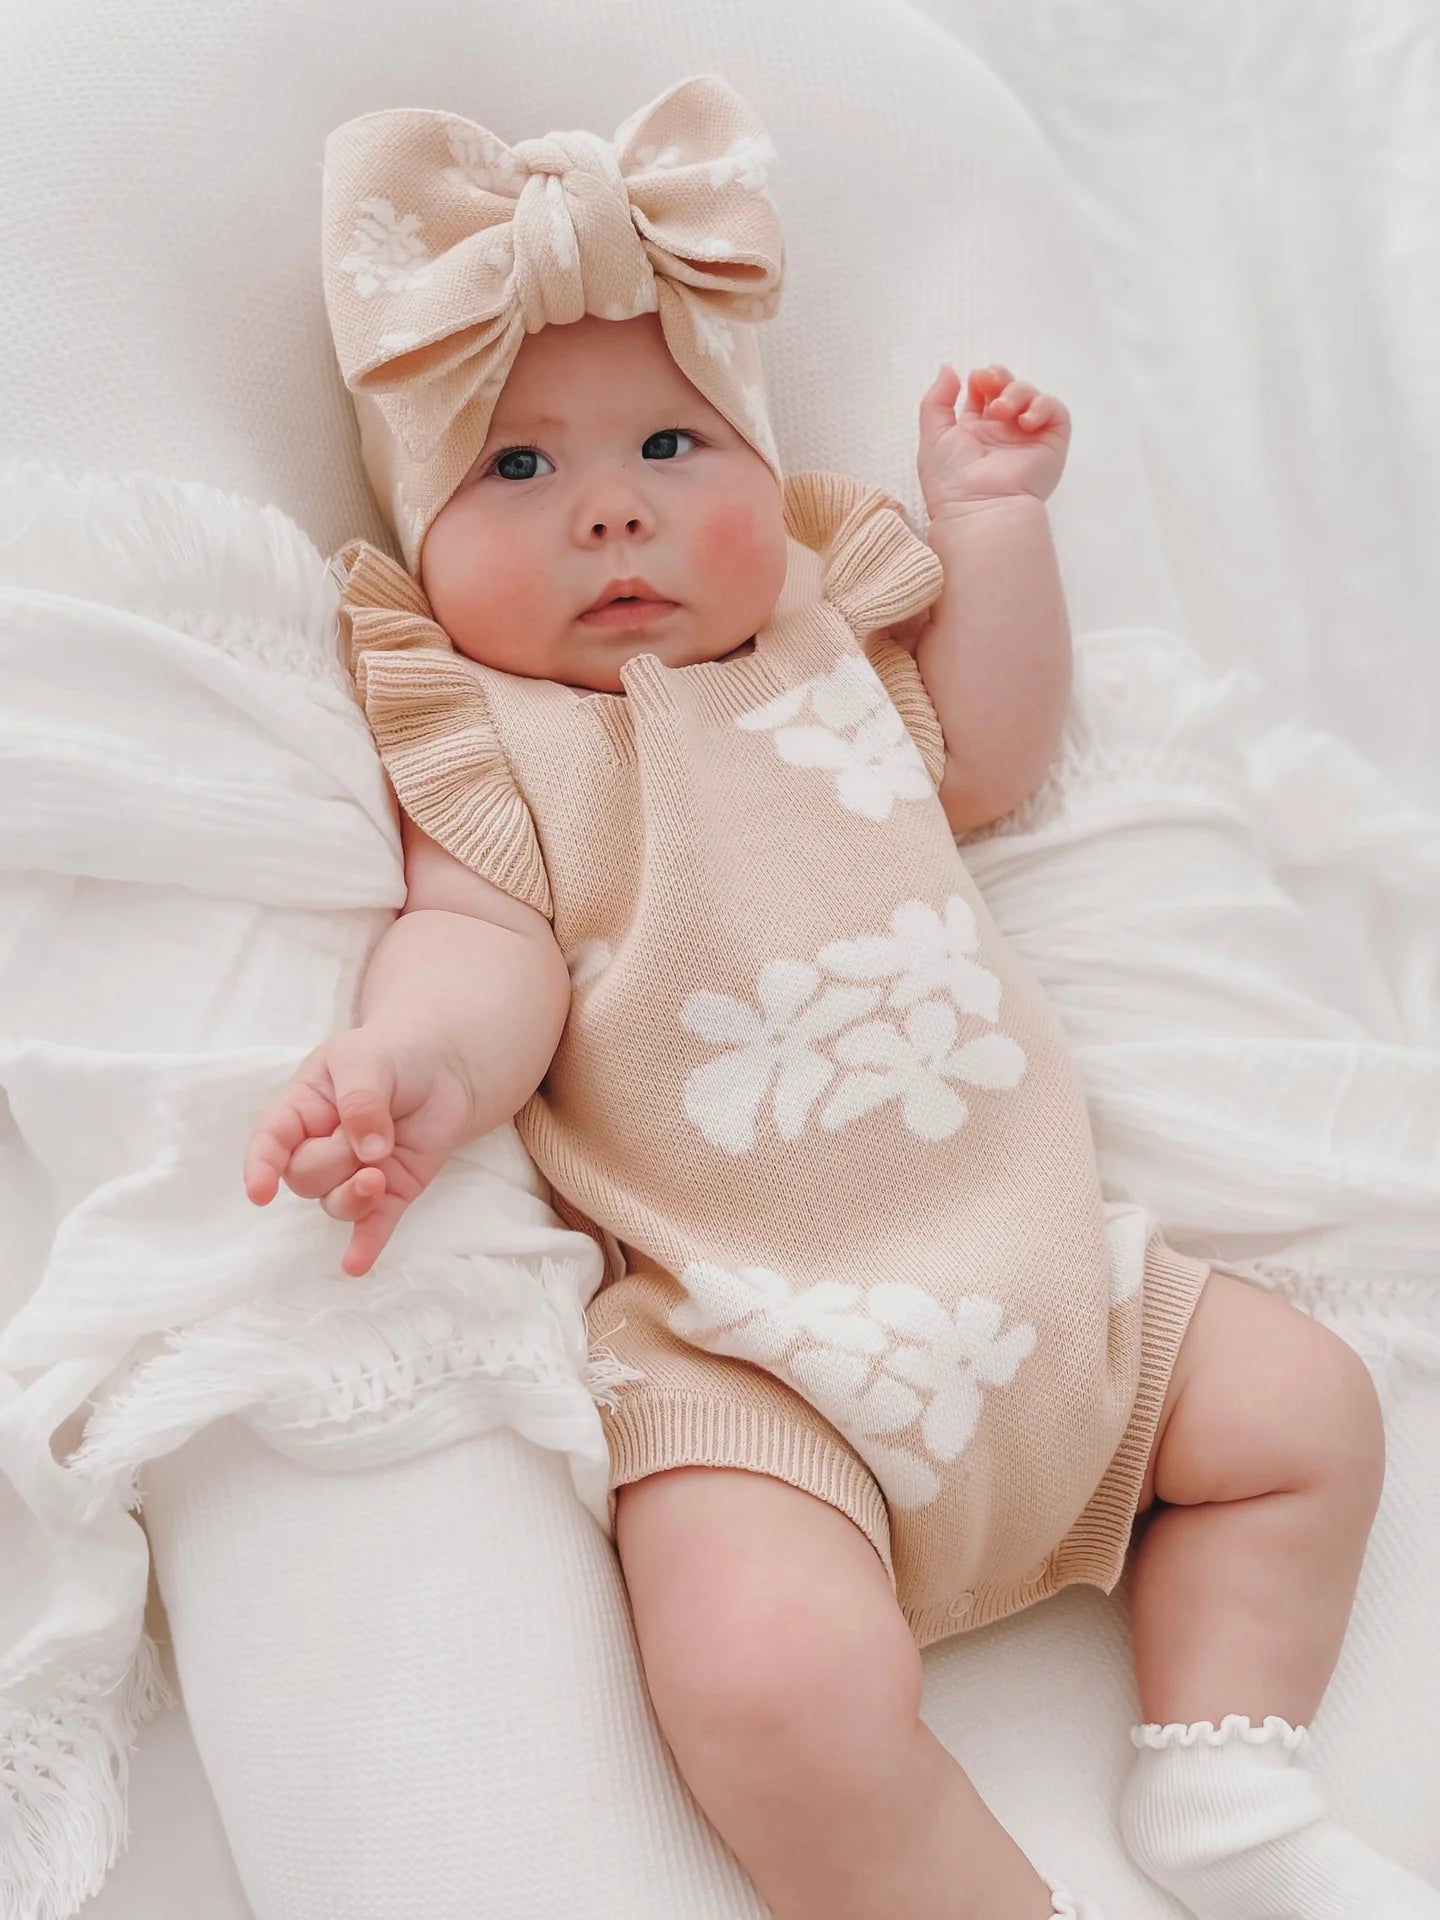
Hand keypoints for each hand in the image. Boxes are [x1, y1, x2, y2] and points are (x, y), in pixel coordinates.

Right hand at [243, 1026, 477, 1276]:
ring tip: (380, 1174)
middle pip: (305, 1178)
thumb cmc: (392, 1054)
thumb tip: (369, 1153)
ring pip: (334, 1204)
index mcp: (303, 1109)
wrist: (444, 1066)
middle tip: (366, 1135)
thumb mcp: (367, 1060)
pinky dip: (365, 1245)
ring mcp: (355, 1172)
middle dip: (333, 1162)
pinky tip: (356, 1265)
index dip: (262, 1168)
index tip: (260, 1193)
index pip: (271, 1142)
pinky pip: (373, 1225)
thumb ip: (360, 1101)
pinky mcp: (390, 1191)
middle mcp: (321, 1146)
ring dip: (354, 1197)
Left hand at [918, 363, 1071, 516]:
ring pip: (1032, 395)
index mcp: (976, 431)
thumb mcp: (933, 435)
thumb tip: (948, 369)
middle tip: (989, 383)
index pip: (984, 393)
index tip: (974, 381)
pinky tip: (1025, 421)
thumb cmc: (951, 481)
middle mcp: (1003, 433)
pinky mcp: (1050, 443)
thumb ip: (937, 400)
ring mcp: (1027, 438)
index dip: (981, 380)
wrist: (977, 508)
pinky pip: (1055, 411)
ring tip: (1001, 410)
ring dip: (1017, 392)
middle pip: (1009, 388)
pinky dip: (1042, 406)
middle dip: (1000, 377)